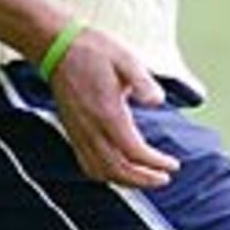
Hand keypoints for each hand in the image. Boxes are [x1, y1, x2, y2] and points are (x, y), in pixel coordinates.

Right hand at [46, 29, 179, 186]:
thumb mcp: (125, 59)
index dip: (155, 163)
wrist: (56, 48)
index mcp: (107, 113)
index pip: (133, 151)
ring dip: (125, 181)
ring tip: (145, 178)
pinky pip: (87, 165)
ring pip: (101, 172)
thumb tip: (158, 101)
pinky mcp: (73, 133)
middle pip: (117, 170)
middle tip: (164, 178)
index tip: (173, 165)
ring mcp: (79, 133)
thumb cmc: (93, 51)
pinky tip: (119, 171)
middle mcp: (90, 129)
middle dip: (143, 179)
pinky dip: (106, 175)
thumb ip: (143, 82)